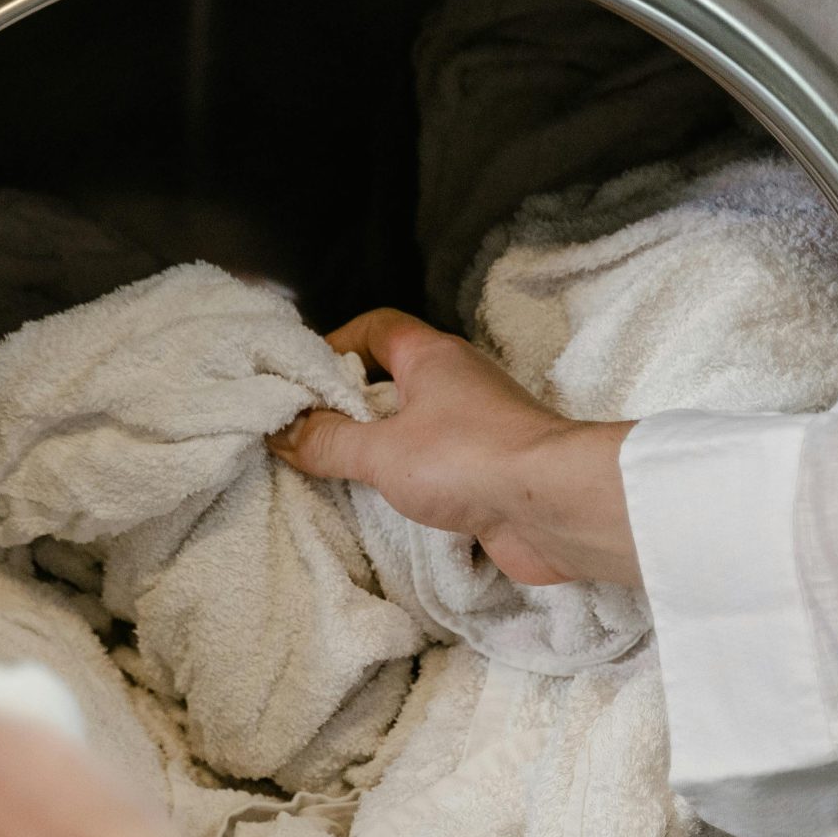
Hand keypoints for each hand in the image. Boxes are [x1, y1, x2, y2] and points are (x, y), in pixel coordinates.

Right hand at [271, 308, 639, 587]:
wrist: (553, 508)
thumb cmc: (468, 460)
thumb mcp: (382, 451)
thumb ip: (329, 442)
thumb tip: (283, 432)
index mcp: (432, 356)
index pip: (376, 328)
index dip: (336, 344)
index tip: (300, 378)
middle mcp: (458, 384)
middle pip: (393, 381)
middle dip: (350, 406)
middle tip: (309, 435)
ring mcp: (478, 430)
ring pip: (416, 429)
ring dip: (380, 449)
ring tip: (337, 474)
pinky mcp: (490, 473)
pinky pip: (437, 471)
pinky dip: (410, 484)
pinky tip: (383, 508)